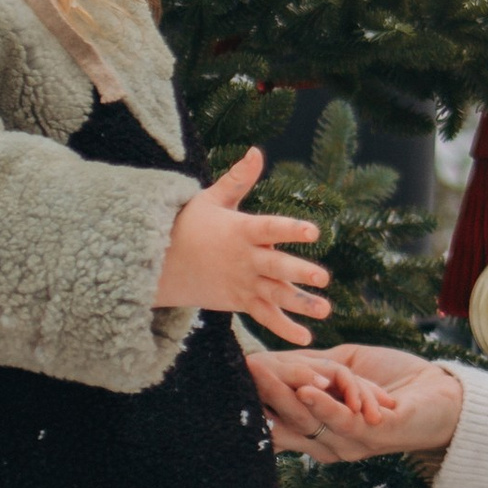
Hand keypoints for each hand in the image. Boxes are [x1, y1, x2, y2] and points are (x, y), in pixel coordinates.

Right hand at [155, 149, 332, 340]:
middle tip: (324, 278)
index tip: (314, 231)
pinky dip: (283, 328)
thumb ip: (238, 179)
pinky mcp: (240, 301)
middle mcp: (244, 259)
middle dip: (299, 273)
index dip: (292, 230)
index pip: (270, 229)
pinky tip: (306, 337)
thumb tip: (256, 150)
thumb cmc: (189, 225)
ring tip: (326, 310)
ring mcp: (243, 283)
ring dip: (300, 305)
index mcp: (240, 231)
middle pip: (275, 267)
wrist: (161, 264)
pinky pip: (264, 317)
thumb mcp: (211, 199)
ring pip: (275, 296)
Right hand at [243, 346, 404, 454]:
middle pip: (283, 422)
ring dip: (282, 395)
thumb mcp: (346, 371)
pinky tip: (307, 387)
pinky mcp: (374, 434)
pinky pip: (343, 422)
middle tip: (234, 369)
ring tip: (260, 372)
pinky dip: (323, 403)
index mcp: (320, 431)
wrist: (446, 398)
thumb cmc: (396, 384)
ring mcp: (350, 443)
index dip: (252, 401)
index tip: (227, 378)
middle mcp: (328, 443)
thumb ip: (314, 370)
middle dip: (257, 395)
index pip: (277, 420)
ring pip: (308, 421)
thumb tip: (277, 359)